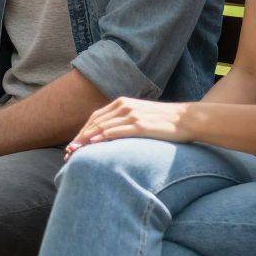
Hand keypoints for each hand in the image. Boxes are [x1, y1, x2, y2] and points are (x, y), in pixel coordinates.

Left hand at [67, 97, 192, 155]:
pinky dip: (103, 137)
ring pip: (103, 126)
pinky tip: (94, 144)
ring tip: (76, 151)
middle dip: (80, 137)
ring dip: (87, 139)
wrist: (186, 119)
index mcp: (123, 103)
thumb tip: (109, 135)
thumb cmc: (163, 122)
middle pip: (95, 122)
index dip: (82, 131)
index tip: (73, 144)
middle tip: (69, 151)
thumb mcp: (140, 116)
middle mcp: (124, 106)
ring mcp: (132, 115)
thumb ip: (124, 122)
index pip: (96, 117)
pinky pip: (118, 131)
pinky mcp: (141, 125)